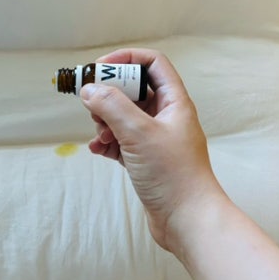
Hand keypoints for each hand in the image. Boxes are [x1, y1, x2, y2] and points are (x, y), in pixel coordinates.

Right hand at [80, 48, 225, 251]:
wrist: (188, 220)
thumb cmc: (174, 175)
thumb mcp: (138, 133)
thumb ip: (112, 106)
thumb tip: (90, 89)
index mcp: (174, 102)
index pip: (152, 63)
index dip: (126, 59)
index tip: (100, 68)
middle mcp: (167, 117)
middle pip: (134, 90)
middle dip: (110, 96)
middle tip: (92, 105)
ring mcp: (156, 139)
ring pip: (124, 117)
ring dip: (106, 122)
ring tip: (102, 136)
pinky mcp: (146, 160)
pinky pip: (121, 141)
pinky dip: (107, 142)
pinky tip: (99, 150)